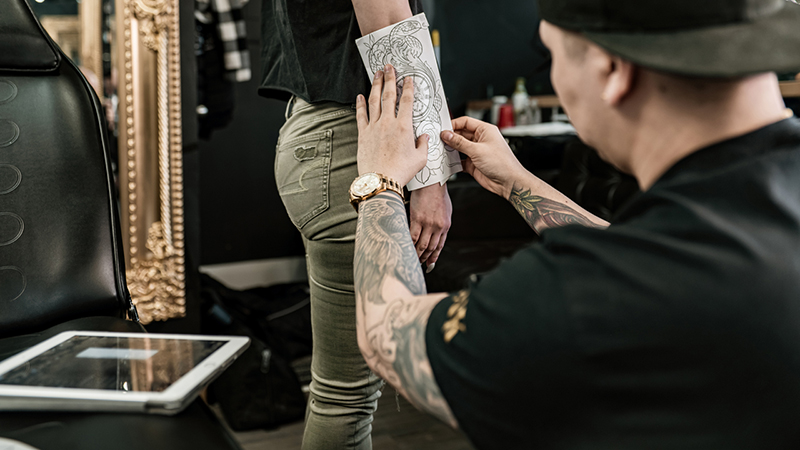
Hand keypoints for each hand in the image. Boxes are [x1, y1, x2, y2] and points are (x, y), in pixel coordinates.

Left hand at [356, 64, 429, 185]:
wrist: (380, 181)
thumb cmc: (401, 172)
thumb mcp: (420, 159)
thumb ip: (423, 145)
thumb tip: (425, 137)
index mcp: (404, 127)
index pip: (407, 101)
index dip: (408, 88)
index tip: (407, 78)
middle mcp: (388, 123)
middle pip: (389, 95)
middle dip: (389, 79)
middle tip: (389, 67)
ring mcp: (374, 127)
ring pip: (374, 101)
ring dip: (376, 85)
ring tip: (377, 74)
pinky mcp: (363, 135)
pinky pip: (361, 115)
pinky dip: (360, 104)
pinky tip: (360, 96)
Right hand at [410, 183, 451, 267]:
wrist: (432, 181)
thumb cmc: (437, 193)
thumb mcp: (446, 210)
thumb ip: (442, 223)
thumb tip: (437, 233)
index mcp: (445, 225)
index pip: (439, 245)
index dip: (434, 257)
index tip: (429, 264)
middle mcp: (438, 227)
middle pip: (431, 248)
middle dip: (424, 258)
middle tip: (418, 264)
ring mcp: (428, 224)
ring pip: (422, 245)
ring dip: (417, 254)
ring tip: (411, 259)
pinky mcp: (418, 218)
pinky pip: (413, 236)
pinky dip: (409, 245)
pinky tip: (406, 249)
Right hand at [441, 117, 526, 198]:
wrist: (508, 182)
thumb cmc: (502, 163)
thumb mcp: (477, 150)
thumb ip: (459, 142)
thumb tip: (447, 134)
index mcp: (485, 130)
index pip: (466, 122)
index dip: (454, 124)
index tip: (443, 129)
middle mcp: (481, 140)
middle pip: (461, 134)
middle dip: (450, 137)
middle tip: (439, 140)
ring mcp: (477, 152)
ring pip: (459, 147)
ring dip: (451, 149)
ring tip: (442, 150)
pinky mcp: (473, 163)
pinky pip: (460, 160)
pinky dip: (454, 161)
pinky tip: (449, 161)